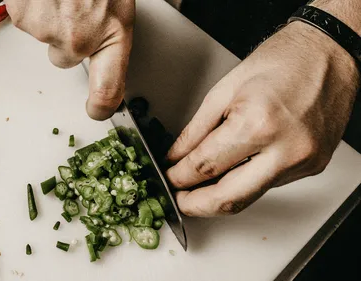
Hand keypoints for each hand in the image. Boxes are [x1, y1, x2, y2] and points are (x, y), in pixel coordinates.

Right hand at [4, 0, 134, 119]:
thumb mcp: (116, 3)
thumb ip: (107, 32)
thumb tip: (101, 53)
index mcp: (112, 34)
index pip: (109, 89)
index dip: (101, 106)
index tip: (96, 110)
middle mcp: (79, 40)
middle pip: (63, 59)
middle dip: (65, 37)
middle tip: (73, 8)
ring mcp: (48, 30)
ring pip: (43, 36)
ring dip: (50, 16)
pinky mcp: (23, 16)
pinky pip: (25, 18)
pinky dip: (32, 5)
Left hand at [166, 22, 359, 216]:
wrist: (328, 53)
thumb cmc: (282, 61)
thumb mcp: (224, 90)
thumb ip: (195, 130)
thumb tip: (177, 157)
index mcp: (258, 124)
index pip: (205, 166)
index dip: (179, 177)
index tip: (169, 178)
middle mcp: (285, 149)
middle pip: (229, 199)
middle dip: (196, 205)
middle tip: (179, 199)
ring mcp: (302, 162)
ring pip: (250, 197)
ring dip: (219, 197)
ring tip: (199, 187)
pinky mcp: (312, 167)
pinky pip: (269, 185)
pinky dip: (244, 182)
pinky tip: (232, 172)